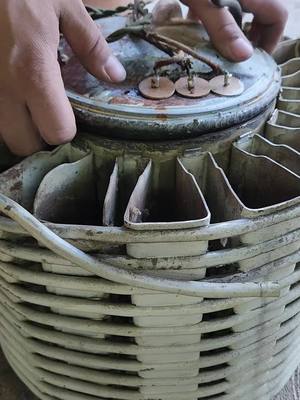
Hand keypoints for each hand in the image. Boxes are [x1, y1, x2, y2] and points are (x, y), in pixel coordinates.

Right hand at [0, 0, 125, 155]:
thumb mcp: (63, 4)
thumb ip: (91, 45)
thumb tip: (116, 75)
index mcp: (32, 71)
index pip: (56, 132)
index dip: (66, 131)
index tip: (69, 118)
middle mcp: (3, 88)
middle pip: (23, 145)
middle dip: (38, 139)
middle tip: (46, 119)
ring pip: (2, 132)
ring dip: (17, 128)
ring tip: (29, 107)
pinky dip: (3, 112)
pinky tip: (12, 94)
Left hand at [182, 0, 287, 61]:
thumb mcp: (204, 0)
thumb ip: (222, 26)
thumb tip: (244, 56)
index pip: (277, 15)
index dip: (270, 40)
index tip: (254, 61)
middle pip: (262, 12)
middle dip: (251, 36)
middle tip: (235, 58)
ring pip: (240, 9)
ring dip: (231, 28)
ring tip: (215, 47)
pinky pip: (221, 3)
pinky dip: (213, 15)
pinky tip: (195, 25)